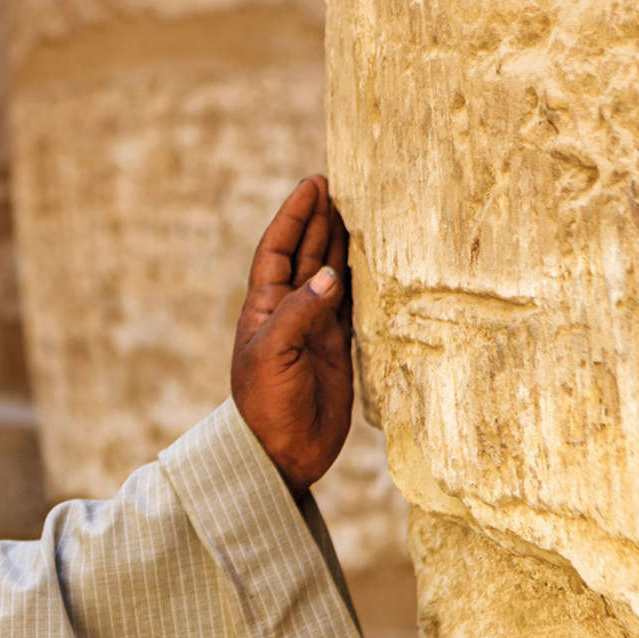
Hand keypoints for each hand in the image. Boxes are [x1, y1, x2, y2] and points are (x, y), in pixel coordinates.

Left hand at [231, 174, 353, 493]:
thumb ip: (300, 313)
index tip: (310, 184)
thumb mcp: (273, 355)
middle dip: (319, 219)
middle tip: (339, 183)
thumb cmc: (265, 406)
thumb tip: (331, 274)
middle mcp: (289, 312)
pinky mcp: (338, 348)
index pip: (277, 250)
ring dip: (341, 243)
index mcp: (263, 307)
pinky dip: (363, 280)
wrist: (280, 454)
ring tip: (358, 209)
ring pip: (331, 275)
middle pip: (306, 254)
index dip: (293, 216)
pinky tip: (374, 258)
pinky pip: (354, 304)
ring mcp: (315, 328)